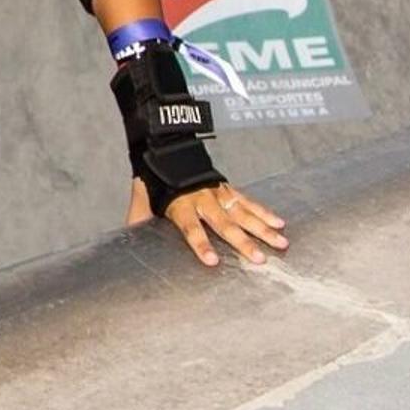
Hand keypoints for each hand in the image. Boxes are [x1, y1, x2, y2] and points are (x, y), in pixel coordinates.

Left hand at [128, 177, 287, 267]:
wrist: (166, 148)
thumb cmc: (153, 180)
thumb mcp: (141, 200)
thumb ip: (138, 221)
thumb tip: (128, 241)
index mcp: (180, 204)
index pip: (191, 228)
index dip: (201, 244)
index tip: (212, 261)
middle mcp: (203, 199)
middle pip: (225, 224)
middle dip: (242, 242)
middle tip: (258, 259)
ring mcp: (218, 193)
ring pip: (244, 213)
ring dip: (263, 229)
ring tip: (280, 243)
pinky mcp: (228, 188)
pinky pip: (249, 202)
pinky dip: (265, 212)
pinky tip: (280, 223)